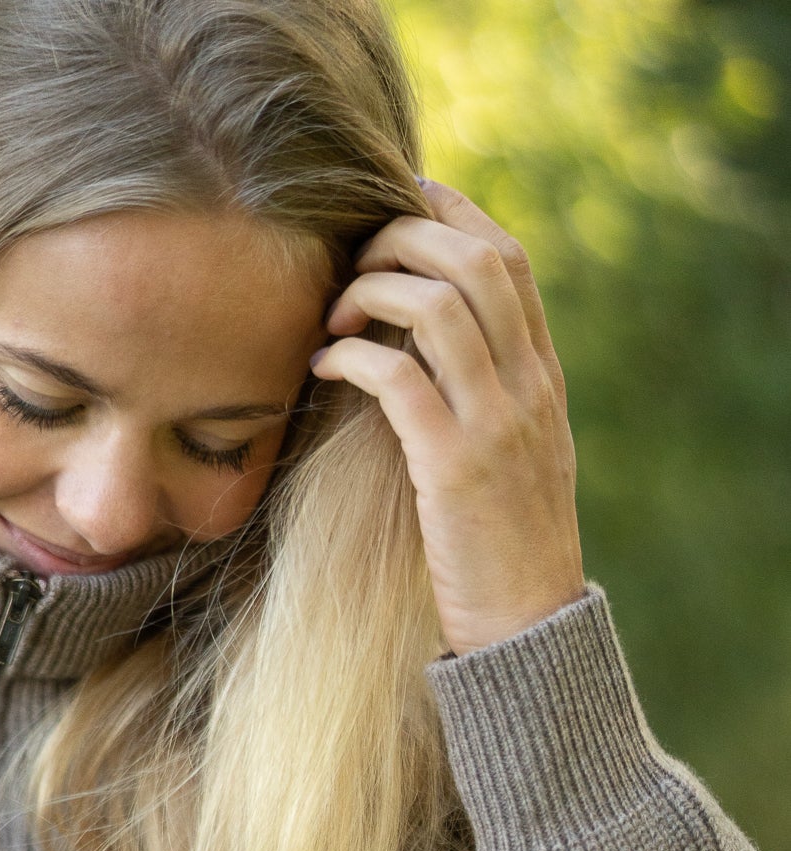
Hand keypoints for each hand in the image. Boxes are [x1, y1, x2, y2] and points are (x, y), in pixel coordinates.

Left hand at [310, 178, 587, 655]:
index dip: (448, 212)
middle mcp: (530, 386)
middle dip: (403, 237)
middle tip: (348, 265)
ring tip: (330, 317)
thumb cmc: (498, 545)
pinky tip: (322, 367)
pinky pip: (401, 380)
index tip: (392, 207)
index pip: (508, 256)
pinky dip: (354, 357)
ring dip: (374, 290)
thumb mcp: (507, 454)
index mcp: (543, 375)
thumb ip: (482, 393)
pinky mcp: (454, 468)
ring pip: (442, 304)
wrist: (528, 626)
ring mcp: (497, 424)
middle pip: (475, 259)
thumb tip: (418, 341)